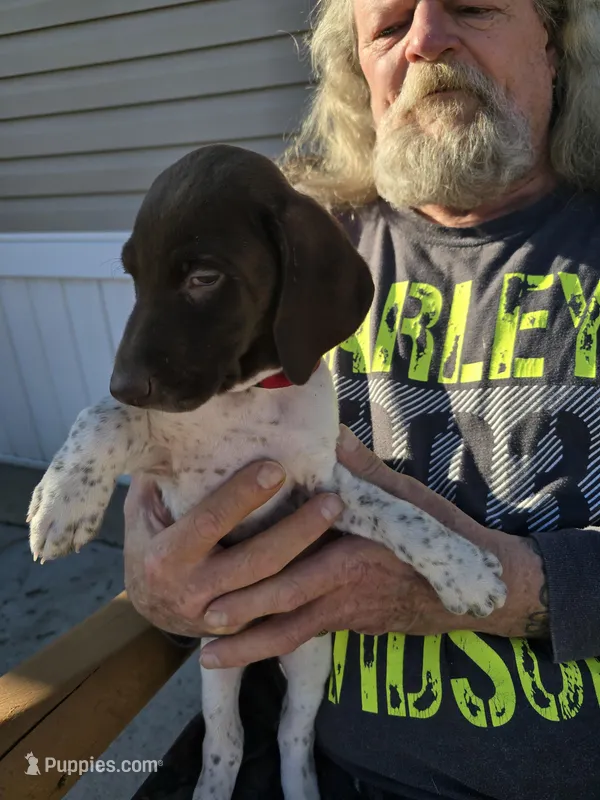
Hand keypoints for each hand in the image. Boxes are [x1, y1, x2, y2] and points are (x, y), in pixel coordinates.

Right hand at [122, 461, 343, 637]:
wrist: (148, 606)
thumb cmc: (148, 543)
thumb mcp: (141, 510)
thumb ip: (159, 478)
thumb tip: (182, 434)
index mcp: (166, 558)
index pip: (210, 522)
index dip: (243, 496)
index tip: (276, 469)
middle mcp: (194, 591)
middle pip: (256, 561)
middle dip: (297, 530)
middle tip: (330, 500)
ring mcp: (221, 616)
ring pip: (275, 588)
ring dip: (310, 554)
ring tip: (338, 517)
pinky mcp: (243, 629)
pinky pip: (279, 606)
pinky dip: (307, 580)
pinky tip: (332, 551)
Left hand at [198, 426, 547, 667]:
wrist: (479, 589)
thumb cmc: (443, 535)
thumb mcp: (406, 495)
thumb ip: (363, 468)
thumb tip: (327, 434)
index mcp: (356, 553)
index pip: (302, 565)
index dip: (260, 577)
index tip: (218, 578)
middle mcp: (348, 589)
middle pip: (288, 607)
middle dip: (244, 617)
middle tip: (200, 623)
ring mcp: (350, 613)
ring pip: (294, 633)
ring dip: (251, 645)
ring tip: (209, 657)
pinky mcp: (353, 625)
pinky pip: (308, 635)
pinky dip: (276, 641)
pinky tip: (250, 647)